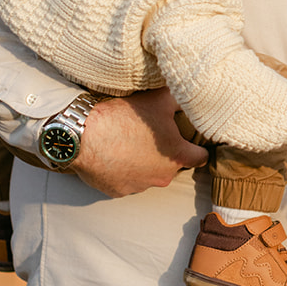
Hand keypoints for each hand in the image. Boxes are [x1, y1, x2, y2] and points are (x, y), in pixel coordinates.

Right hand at [72, 87, 207, 196]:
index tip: (193, 141)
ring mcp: (140, 186)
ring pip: (149, 174)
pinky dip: (124, 170)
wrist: (85, 136)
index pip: (201, 157)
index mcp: (177, 156)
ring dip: (145, 162)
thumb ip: (180, 99)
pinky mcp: (119, 191)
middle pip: (173, 165)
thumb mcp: (158, 99)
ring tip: (131, 142)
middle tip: (153, 134)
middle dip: (167, 152)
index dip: (199, 147)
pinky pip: (127, 181)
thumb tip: (191, 94)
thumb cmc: (124, 117)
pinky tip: (115, 154)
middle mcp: (162, 176)